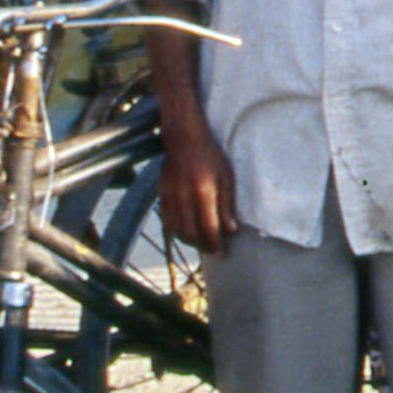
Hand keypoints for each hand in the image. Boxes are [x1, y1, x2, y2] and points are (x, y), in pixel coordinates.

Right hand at [159, 126, 237, 255]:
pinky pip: (167, 221)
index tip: (222, 252)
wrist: (184, 140)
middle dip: (202, 246)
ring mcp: (169, 196)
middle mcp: (183, 196)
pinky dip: (177, 232)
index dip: (215, 243)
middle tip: (213, 250)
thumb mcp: (226, 177)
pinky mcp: (161, 195)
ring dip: (189, 241)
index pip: (208, 226)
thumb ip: (227, 204)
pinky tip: (188, 233)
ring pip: (176, 230)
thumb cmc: (210, 157)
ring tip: (203, 243)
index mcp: (203, 191)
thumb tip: (231, 229)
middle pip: (190, 233)